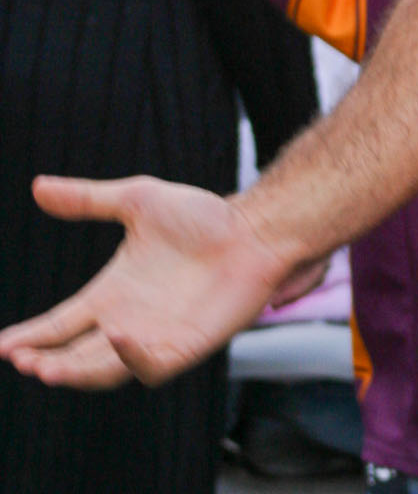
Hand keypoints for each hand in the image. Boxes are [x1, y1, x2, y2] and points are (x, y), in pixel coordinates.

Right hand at [0, 176, 300, 389]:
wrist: (254, 229)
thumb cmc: (201, 216)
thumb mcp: (137, 200)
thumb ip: (87, 199)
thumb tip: (38, 186)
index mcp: (110, 293)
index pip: (59, 324)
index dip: (29, 336)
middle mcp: (126, 321)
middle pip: (73, 355)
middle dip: (44, 361)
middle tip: (20, 359)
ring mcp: (154, 338)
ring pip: (103, 370)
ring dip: (75, 371)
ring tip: (46, 367)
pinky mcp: (184, 348)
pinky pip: (151, 366)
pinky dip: (132, 358)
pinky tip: (118, 338)